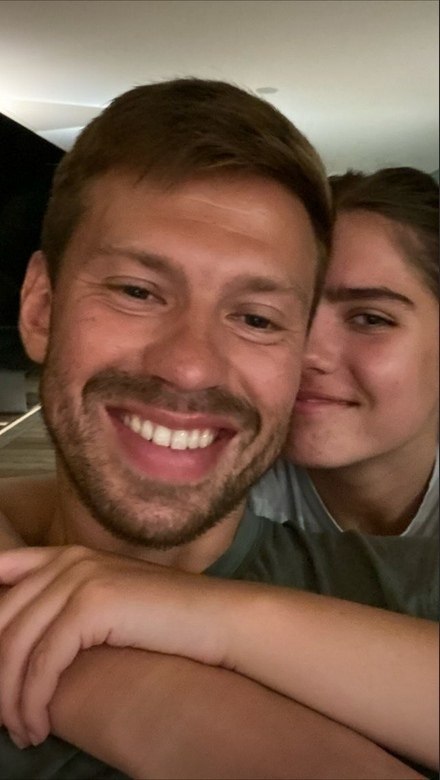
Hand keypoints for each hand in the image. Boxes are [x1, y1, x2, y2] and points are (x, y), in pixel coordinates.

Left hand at [0, 546, 226, 747]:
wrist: (217, 619)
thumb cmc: (166, 621)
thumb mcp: (108, 605)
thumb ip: (66, 610)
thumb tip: (20, 649)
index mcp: (68, 555)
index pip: (1, 573)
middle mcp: (68, 560)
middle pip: (1, 622)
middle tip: (2, 720)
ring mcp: (79, 578)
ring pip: (15, 648)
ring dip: (11, 701)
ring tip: (23, 734)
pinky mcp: (93, 604)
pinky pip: (42, 663)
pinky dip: (33, 702)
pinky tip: (39, 728)